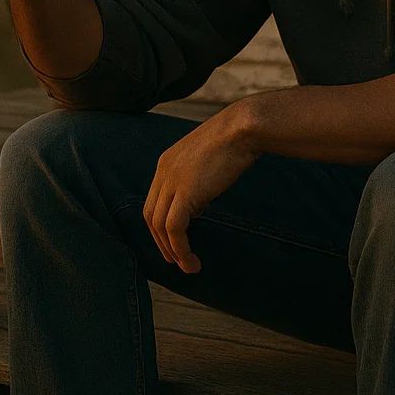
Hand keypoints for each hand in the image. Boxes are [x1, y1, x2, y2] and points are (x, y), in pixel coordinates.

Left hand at [144, 102, 260, 273]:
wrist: (243, 128)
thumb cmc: (235, 139)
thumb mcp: (208, 159)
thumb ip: (197, 180)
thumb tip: (199, 203)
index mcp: (166, 162)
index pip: (154, 200)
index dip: (160, 225)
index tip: (173, 242)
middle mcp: (163, 172)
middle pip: (150, 215)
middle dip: (160, 242)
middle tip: (175, 260)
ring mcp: (172, 181)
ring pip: (160, 226)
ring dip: (172, 251)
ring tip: (187, 266)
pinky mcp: (185, 193)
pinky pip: (174, 228)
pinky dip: (180, 248)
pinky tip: (191, 260)